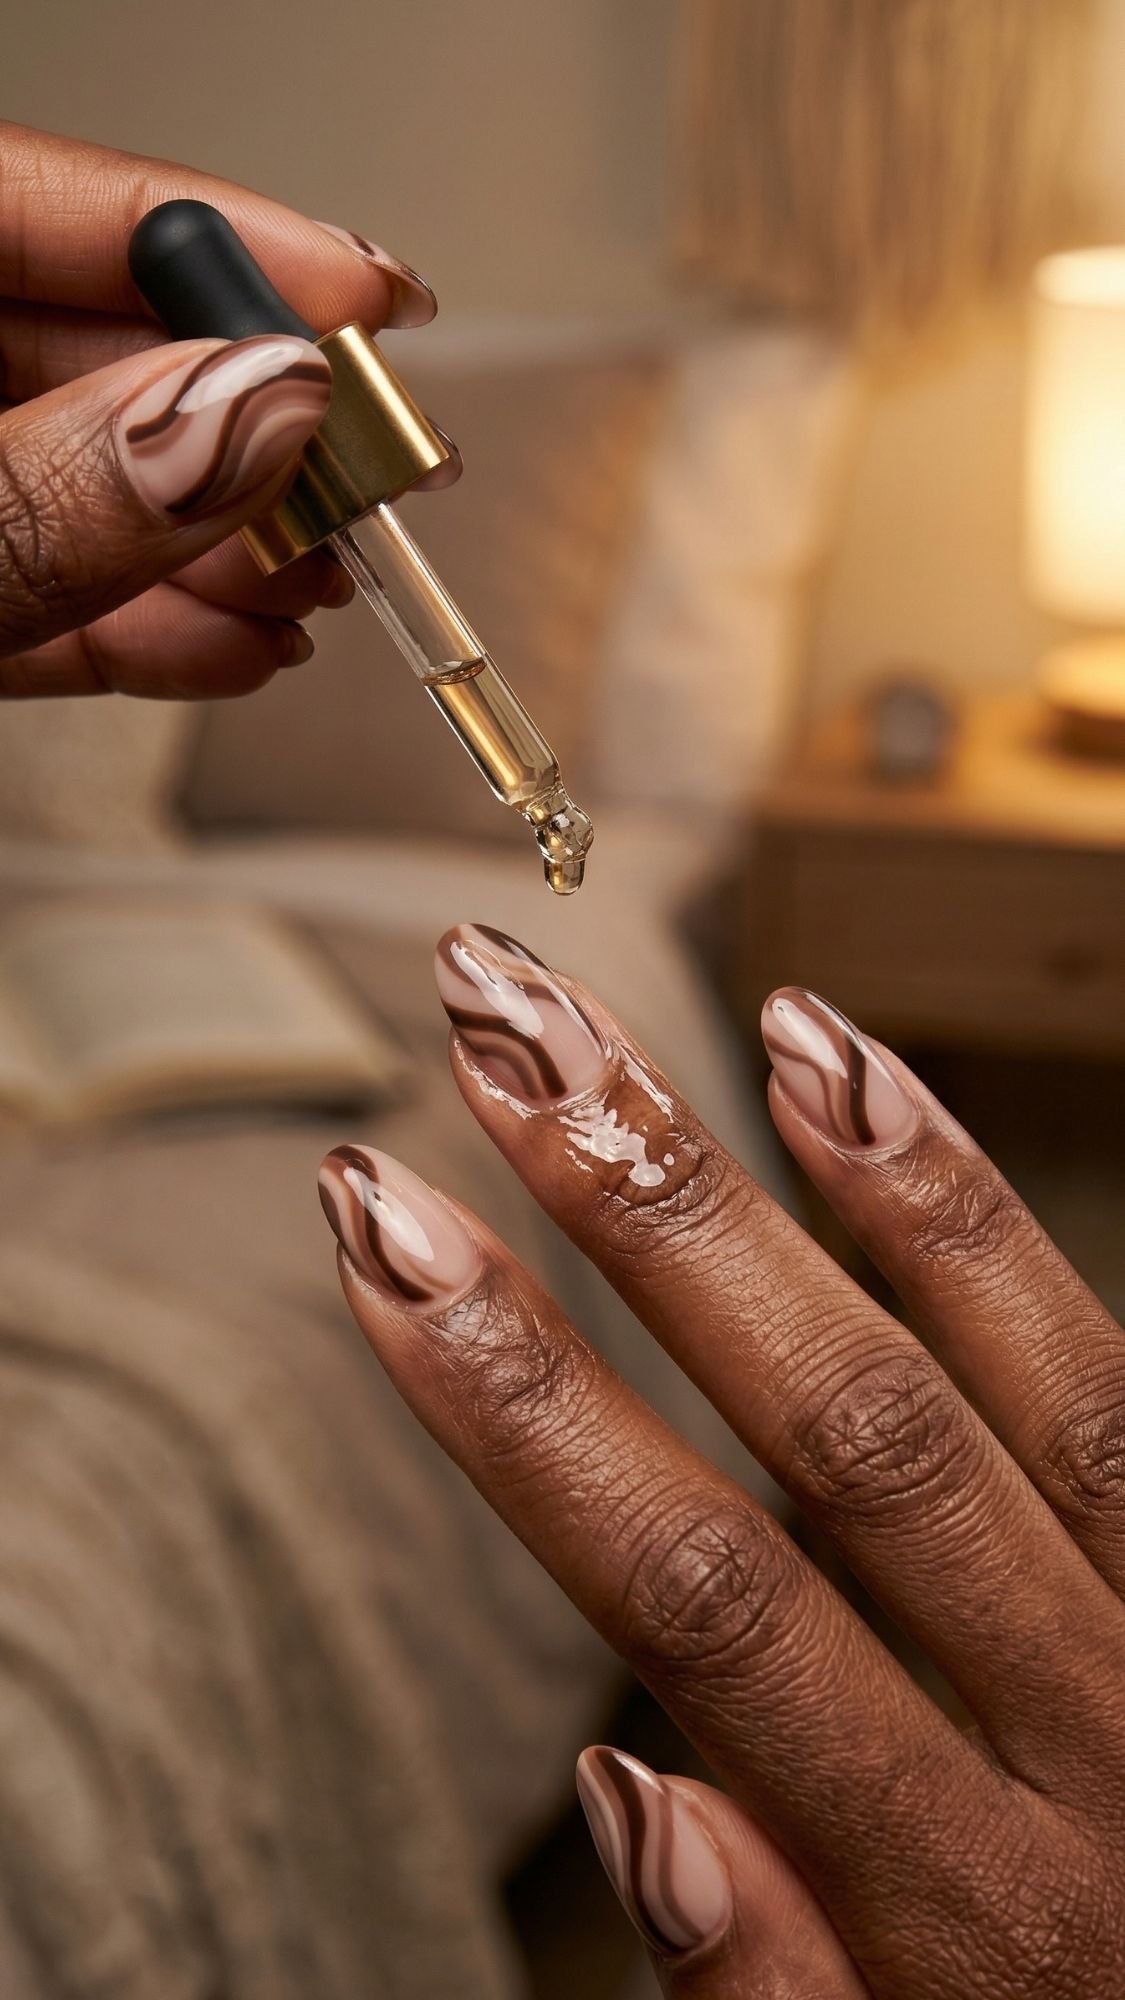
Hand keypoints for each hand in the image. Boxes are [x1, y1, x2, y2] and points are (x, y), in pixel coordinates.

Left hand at [0, 121, 438, 698]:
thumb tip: (260, 409)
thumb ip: (68, 485)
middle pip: (86, 349)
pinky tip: (236, 650)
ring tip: (313, 586)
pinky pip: (43, 599)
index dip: (212, 240)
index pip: (40, 202)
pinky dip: (144, 634)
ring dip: (219, 551)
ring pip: (83, 485)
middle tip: (363, 472)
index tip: (364, 295)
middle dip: (245, 425)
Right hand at [319, 924, 1124, 1997]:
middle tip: (502, 1043)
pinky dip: (981, 1227)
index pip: (706, 1603)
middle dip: (653, 1222)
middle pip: (852, 1435)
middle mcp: (1100, 1743)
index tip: (388, 1245)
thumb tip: (630, 1792)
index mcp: (974, 1909)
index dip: (529, 1412)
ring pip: (1018, 1381)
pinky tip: (872, 1095)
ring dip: (849, 1183)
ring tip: (720, 1022)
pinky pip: (1113, 1378)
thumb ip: (772, 1989)